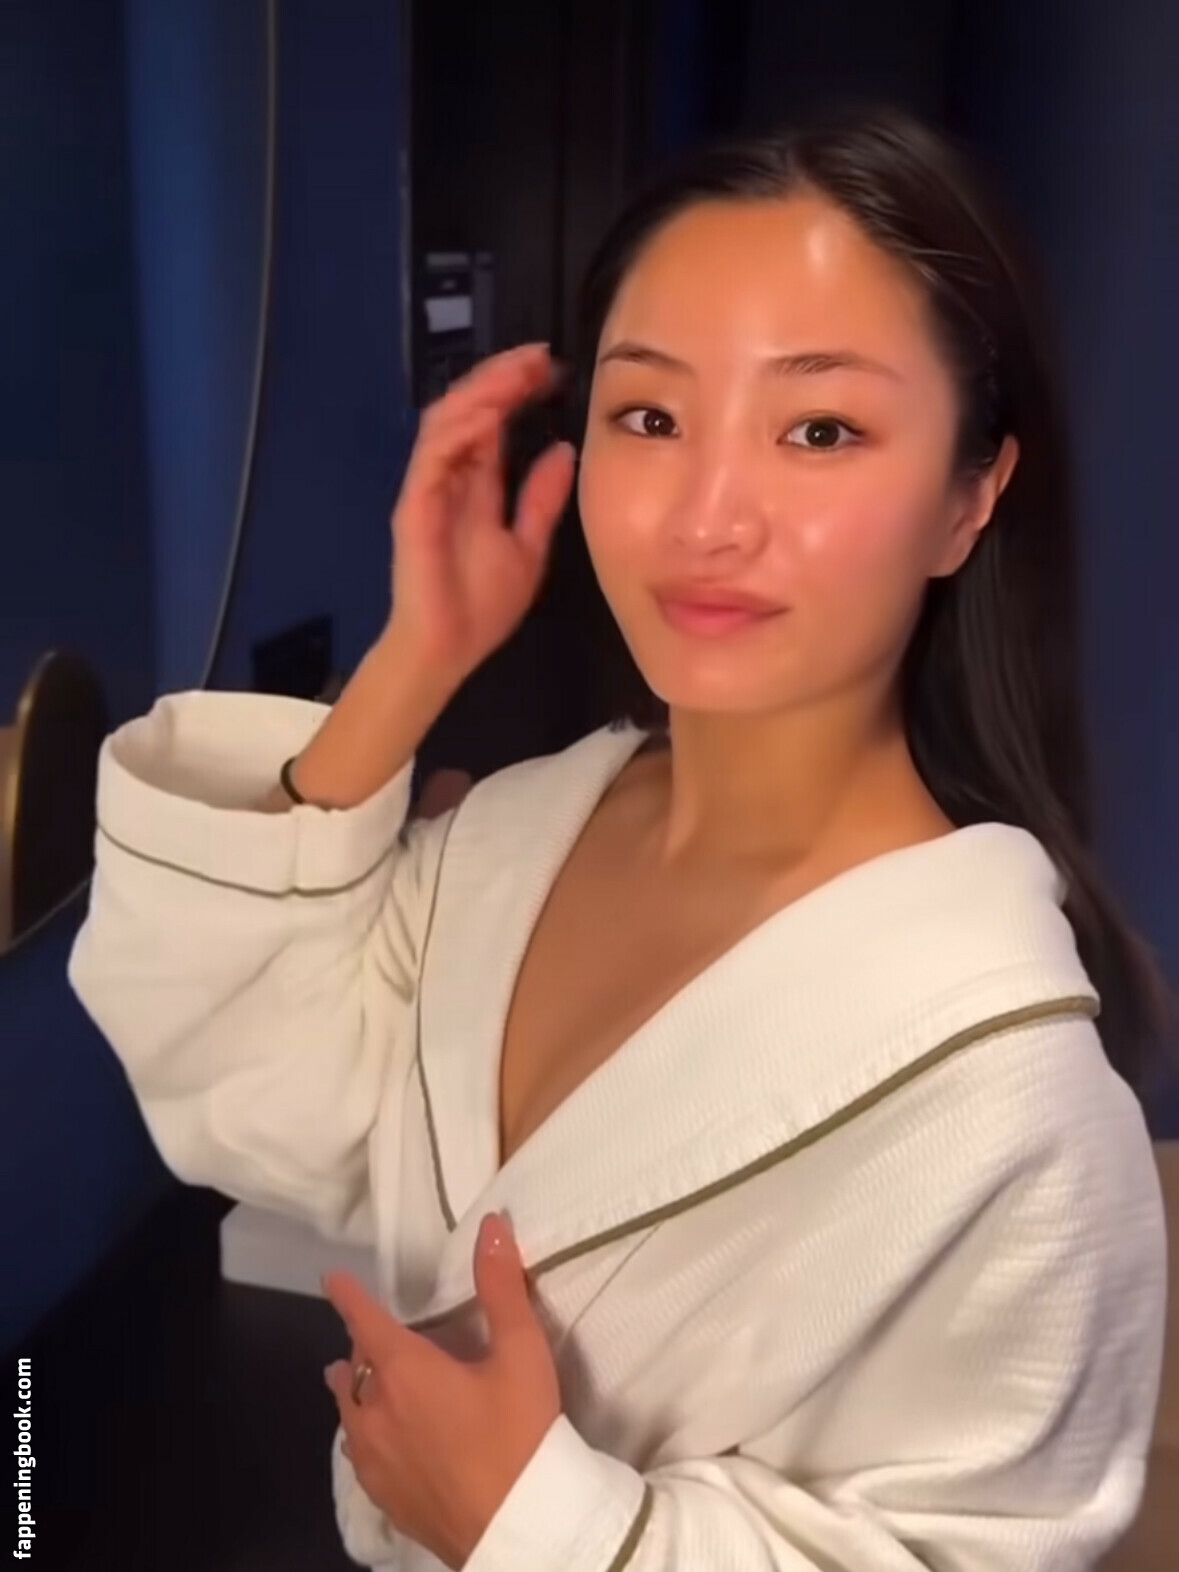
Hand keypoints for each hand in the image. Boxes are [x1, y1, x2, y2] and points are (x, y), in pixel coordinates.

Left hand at [323, 1212, 562, 1569]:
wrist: (520, 1527)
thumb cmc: (521, 1432)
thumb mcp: (521, 1352)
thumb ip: (502, 1286)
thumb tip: (492, 1224)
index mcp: (404, 1369)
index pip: (364, 1319)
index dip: (347, 1295)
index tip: (329, 1278)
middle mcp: (376, 1411)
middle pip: (354, 1366)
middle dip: (362, 1344)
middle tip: (376, 1334)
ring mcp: (375, 1460)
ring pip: (348, 1413)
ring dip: (354, 1390)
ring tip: (356, 1382)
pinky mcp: (385, 1498)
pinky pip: (358, 1455)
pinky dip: (361, 1434)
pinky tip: (376, 1443)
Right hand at [385, 345, 576, 685]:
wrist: (448, 649)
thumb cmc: (481, 606)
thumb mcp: (529, 545)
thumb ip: (542, 499)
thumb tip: (563, 450)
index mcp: (478, 484)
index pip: (495, 423)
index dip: (518, 392)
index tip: (552, 371)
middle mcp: (451, 476)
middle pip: (470, 409)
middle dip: (502, 378)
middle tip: (539, 356)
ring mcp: (430, 487)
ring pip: (448, 420)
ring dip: (481, 392)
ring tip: (516, 372)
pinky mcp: (415, 504)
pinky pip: (433, 454)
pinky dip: (459, 429)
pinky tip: (489, 414)